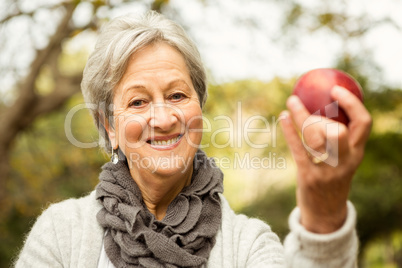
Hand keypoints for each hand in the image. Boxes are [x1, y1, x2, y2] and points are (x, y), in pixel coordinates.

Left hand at [280, 86, 371, 233]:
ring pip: (316, 138)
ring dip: (301, 117)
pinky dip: (290, 132)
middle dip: (324, 112)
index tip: (336, 89)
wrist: (326, 214)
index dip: (351, 103)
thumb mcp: (343, 160)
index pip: (363, 123)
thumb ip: (340, 140)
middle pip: (340, 130)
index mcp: (356, 153)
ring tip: (290, 103)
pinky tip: (282, 118)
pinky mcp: (309, 178)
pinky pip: (299, 150)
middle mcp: (346, 161)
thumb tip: (326, 108)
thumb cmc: (332, 179)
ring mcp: (328, 171)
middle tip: (306, 97)